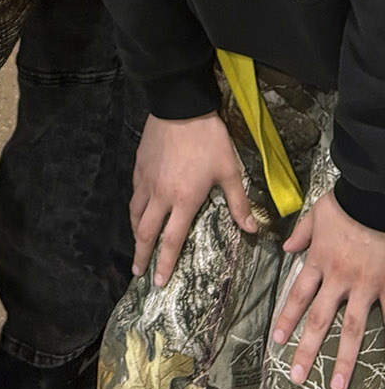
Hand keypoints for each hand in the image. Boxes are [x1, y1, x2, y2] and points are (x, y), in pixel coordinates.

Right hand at [132, 111, 256, 284]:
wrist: (179, 107)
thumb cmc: (208, 140)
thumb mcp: (230, 171)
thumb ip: (239, 203)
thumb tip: (253, 231)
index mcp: (183, 200)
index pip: (170, 240)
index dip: (164, 263)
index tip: (158, 281)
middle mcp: (160, 195)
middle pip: (145, 231)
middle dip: (141, 254)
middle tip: (139, 272)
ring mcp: (146, 180)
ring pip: (135, 213)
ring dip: (136, 233)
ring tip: (138, 244)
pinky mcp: (139, 166)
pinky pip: (135, 194)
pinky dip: (136, 208)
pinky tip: (140, 209)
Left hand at [273, 189, 384, 388]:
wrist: (373, 199)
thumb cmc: (345, 205)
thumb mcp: (315, 215)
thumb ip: (301, 234)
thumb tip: (285, 248)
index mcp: (318, 262)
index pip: (297, 296)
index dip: (286, 319)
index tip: (277, 341)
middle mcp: (338, 279)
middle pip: (319, 320)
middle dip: (306, 349)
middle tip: (296, 376)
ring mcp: (364, 285)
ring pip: (352, 328)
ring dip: (343, 359)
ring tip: (336, 384)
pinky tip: (383, 358)